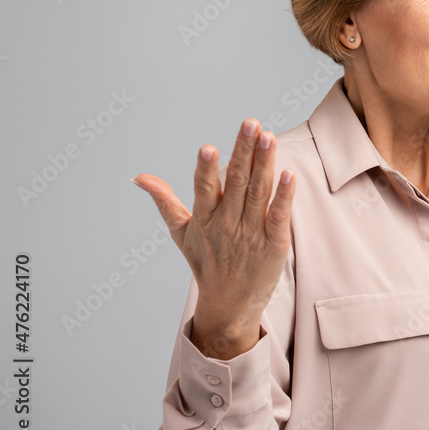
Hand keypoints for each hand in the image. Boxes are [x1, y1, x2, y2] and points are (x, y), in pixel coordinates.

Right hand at [132, 118, 294, 357]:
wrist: (229, 305)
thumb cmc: (205, 264)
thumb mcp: (182, 233)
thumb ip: (165, 201)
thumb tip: (139, 177)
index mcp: (204, 220)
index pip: (205, 190)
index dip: (207, 170)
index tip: (209, 148)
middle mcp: (227, 225)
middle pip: (237, 183)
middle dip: (244, 151)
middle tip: (251, 123)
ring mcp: (252, 234)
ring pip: (260, 193)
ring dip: (265, 164)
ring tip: (269, 137)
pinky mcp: (274, 244)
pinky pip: (279, 216)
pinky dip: (284, 196)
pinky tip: (289, 174)